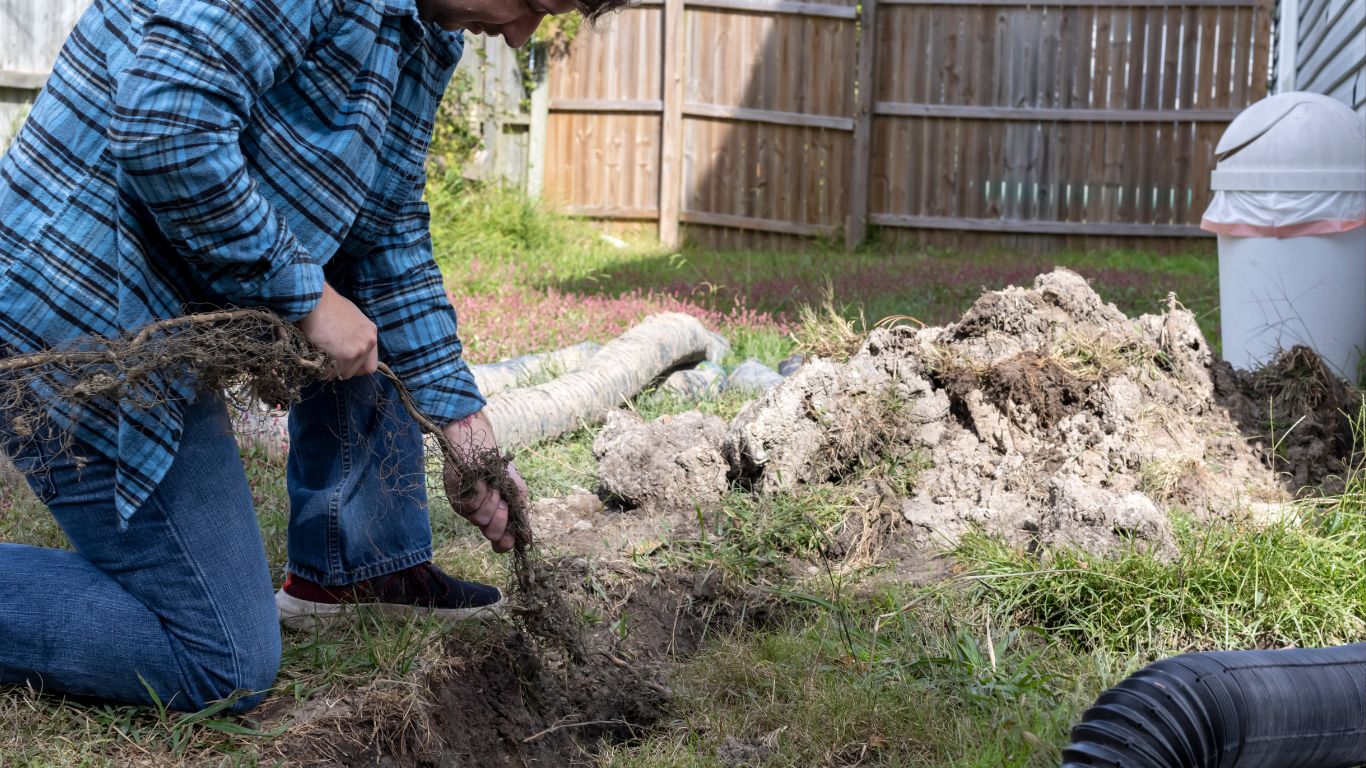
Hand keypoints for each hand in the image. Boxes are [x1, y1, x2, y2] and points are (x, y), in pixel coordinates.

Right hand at [296, 283, 377, 378]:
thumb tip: (344, 348)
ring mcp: (358, 350)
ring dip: (328, 368)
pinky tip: (314, 353)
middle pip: (354, 371)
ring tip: (317, 353)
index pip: (369, 365)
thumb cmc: (326, 304)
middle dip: (339, 369)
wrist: (315, 299)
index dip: (354, 368)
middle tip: (325, 359)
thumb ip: (353, 335)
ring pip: (342, 373)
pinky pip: (330, 372)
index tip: (341, 366)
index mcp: (371, 333)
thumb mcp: (349, 317)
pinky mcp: (345, 355)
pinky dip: (320, 368)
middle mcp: (368, 342)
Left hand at [442, 411, 527, 552]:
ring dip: (491, 501)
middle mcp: (483, 517)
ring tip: (491, 486)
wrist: (480, 450)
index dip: (506, 543)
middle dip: (501, 519)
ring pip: (482, 520)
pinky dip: (480, 493)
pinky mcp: (457, 502)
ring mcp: (469, 511)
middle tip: (502, 503)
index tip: (510, 538)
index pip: (501, 542)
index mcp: (499, 518)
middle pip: (493, 534)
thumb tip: (527, 539)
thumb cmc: (500, 470)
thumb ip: (522, 514)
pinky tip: (480, 483)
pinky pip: (471, 507)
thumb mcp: (518, 491)